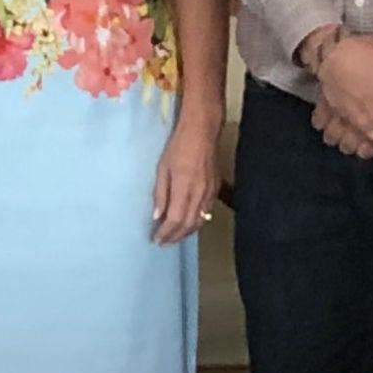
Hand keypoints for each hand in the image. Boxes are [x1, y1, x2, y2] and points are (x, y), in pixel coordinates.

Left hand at [150, 113, 219, 244]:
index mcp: (184, 188)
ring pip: (199, 221)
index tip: (156, 239)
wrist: (202, 131)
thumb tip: (157, 216)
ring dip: (186, 232)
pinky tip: (187, 222)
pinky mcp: (216, 189)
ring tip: (173, 236)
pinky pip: (206, 212)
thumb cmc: (178, 146)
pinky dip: (195, 221)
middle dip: (175, 236)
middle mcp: (200, 194)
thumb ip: (160, 194)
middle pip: (188, 225)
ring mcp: (210, 193)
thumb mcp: (162, 168)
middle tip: (163, 242)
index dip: (166, 233)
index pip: (175, 220)